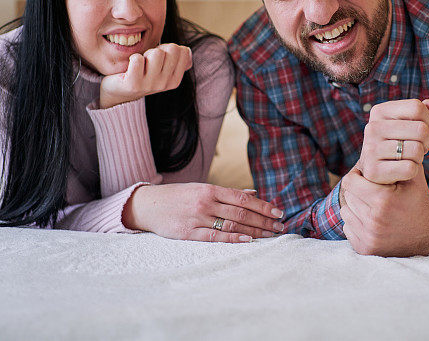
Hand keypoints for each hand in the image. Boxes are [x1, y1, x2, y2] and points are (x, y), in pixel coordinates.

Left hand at [99, 43, 191, 108]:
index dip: (169, 48)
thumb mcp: (163, 69)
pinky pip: (137, 59)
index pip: (183, 51)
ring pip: (156, 53)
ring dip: (145, 54)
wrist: (119, 92)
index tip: (160, 59)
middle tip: (148, 61)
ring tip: (140, 65)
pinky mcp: (133, 84)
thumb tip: (187, 51)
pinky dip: (132, 58)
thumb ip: (177, 60)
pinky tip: (130, 68)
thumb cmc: (142, 74)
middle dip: (158, 50)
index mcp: (175, 80)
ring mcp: (150, 85)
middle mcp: (165, 84)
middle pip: (171, 49)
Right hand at [123, 183, 284, 241]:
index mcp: (210, 189)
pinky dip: (233, 237)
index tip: (278, 212)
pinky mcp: (188, 233)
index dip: (263, 206)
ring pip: (231, 224)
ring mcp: (197, 217)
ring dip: (254, 230)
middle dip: (263, 220)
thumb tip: (253, 193)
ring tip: (270, 235)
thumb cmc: (178, 196)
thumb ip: (227, 193)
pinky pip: (214, 236)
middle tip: (280, 226)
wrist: (147, 205)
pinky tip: (248, 240)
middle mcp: (206, 202)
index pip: (243, 197)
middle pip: (241, 212)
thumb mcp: (201, 188)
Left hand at [339, 166, 428, 256]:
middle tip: (371, 192)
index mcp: (383, 200)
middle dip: (358, 192)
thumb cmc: (418, 201)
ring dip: (356, 208)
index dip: (357, 177)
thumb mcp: (413, 177)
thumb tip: (390, 135)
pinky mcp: (366, 249)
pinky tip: (373, 222)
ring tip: (373, 206)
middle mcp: (374, 220)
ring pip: (346, 212)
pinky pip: (348, 229)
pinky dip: (357, 224)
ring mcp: (369, 237)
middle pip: (348, 196)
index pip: (350, 182)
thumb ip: (399, 157)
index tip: (366, 178)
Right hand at [356, 98, 428, 184]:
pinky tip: (401, 170)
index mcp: (379, 111)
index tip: (420, 130)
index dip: (428, 120)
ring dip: (419, 158)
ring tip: (407, 158)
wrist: (381, 174)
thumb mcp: (412, 124)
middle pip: (421, 129)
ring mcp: (370, 149)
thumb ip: (428, 111)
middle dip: (426, 141)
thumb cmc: (400, 144)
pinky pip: (410, 168)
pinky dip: (412, 171)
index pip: (417, 107)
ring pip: (417, 150)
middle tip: (415, 147)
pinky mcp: (374, 171)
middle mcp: (372, 128)